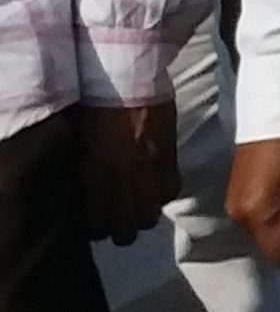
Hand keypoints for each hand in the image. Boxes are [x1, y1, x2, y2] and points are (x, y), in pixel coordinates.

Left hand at [75, 99, 177, 242]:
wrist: (126, 81)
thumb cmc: (92, 109)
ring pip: (151, 215)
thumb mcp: (77, 146)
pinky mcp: (170, 161)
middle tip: (117, 219)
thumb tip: (87, 192)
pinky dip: (162, 192)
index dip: (96, 228)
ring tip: (138, 204)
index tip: (94, 221)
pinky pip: (169, 191)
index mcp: (95, 182)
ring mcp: (149, 175)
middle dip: (122, 229)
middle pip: (128, 231)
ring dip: (143, 213)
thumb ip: (84, 174)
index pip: (97, 227)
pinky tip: (155, 185)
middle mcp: (123, 185)